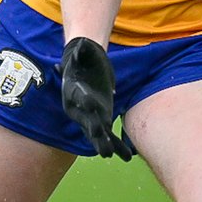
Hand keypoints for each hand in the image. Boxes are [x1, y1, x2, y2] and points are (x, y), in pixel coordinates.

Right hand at [57, 37, 132, 160]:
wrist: (86, 66)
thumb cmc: (84, 58)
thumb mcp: (82, 52)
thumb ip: (80, 51)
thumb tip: (80, 45)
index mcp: (73, 92)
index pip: (79, 97)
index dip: (86, 101)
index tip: (93, 104)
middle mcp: (80, 109)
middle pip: (87, 121)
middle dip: (94, 131)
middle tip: (100, 140)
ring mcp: (91, 116)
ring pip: (97, 134)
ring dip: (104, 144)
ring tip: (109, 155)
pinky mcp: (102, 120)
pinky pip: (110, 135)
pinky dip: (118, 146)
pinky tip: (128, 156)